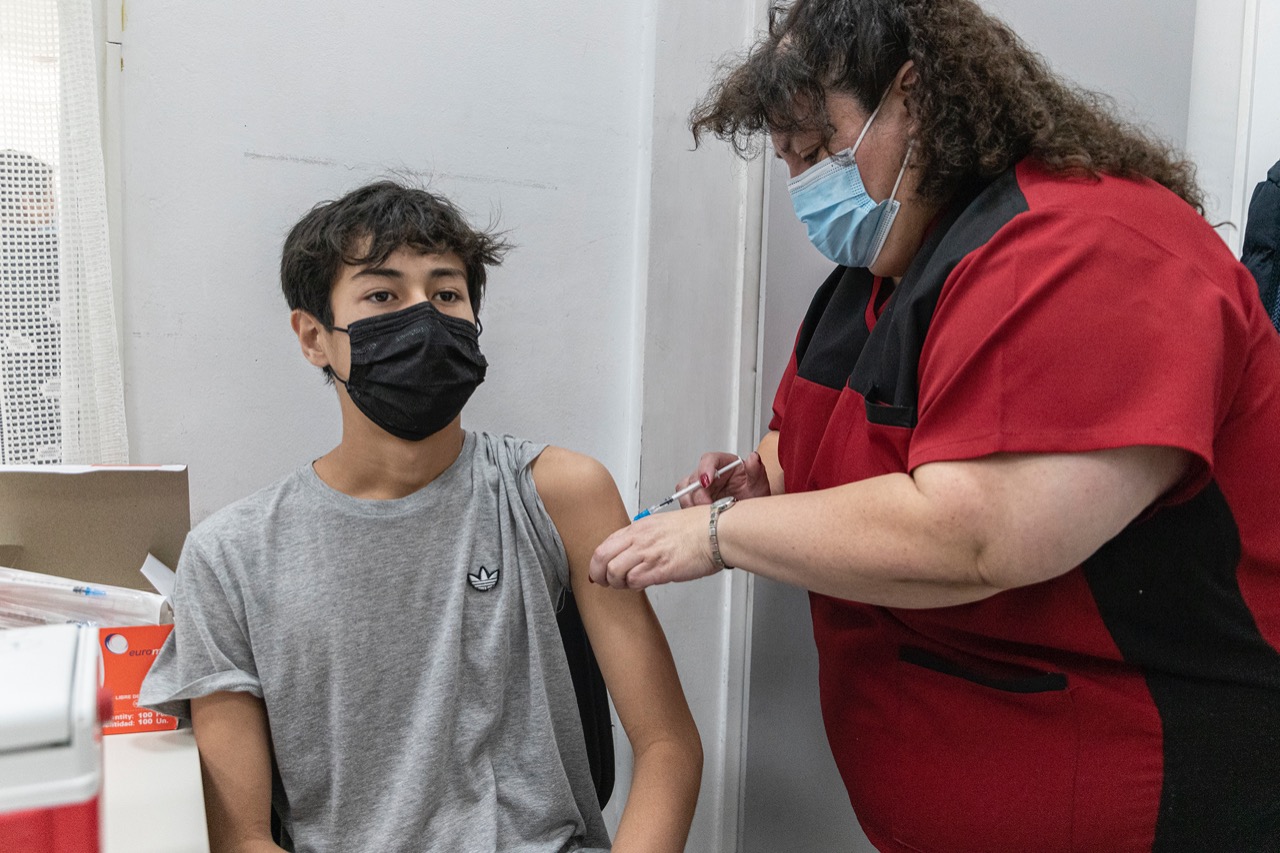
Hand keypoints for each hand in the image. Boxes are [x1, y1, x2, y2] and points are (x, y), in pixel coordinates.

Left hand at [589, 506, 717, 588]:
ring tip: (625, 585)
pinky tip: (641, 585)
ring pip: (614, 572)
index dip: (597, 561)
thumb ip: (647, 537)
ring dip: (616, 583)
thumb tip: (637, 551)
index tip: (598, 569)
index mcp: (640, 526)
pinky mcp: (659, 569)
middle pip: (601, 558)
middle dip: (598, 574)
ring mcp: (648, 553)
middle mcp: (640, 538)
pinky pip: (634, 582)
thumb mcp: (664, 524)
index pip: (606, 543)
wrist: (717, 532)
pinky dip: (633, 586)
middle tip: (602, 582)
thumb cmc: (699, 528)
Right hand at [676, 450, 770, 507]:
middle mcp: (710, 474)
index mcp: (724, 464)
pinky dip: (691, 511)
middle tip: (709, 507)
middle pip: (694, 478)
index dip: (705, 469)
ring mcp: (701, 488)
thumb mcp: (759, 483)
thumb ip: (756, 470)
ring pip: (685, 491)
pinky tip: (703, 518)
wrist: (752, 513)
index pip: (709, 460)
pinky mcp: (696, 500)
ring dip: (692, 503)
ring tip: (706, 515)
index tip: (706, 482)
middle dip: (699, 494)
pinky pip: (686, 503)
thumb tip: (753, 458)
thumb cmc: (754, 493)